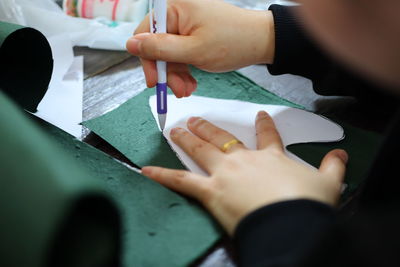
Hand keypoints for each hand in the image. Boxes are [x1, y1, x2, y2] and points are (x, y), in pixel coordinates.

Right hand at [126, 0, 274, 97]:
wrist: (261, 42)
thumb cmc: (234, 41)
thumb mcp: (193, 50)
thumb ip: (160, 49)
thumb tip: (130, 44)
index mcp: (175, 8)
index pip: (146, 33)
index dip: (148, 60)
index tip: (156, 82)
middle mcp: (178, 13)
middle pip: (157, 46)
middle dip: (167, 72)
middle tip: (177, 91)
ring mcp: (186, 24)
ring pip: (169, 54)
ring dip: (176, 75)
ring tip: (188, 89)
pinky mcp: (193, 34)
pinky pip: (180, 54)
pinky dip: (184, 70)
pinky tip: (192, 82)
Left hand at [142, 111, 347, 234]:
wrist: (288, 221)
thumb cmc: (305, 204)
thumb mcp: (328, 184)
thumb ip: (333, 167)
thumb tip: (341, 155)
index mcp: (271, 157)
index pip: (268, 136)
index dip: (264, 125)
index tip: (260, 117)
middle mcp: (244, 160)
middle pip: (223, 137)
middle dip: (208, 126)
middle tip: (196, 118)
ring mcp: (224, 173)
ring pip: (200, 150)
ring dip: (186, 139)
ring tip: (174, 130)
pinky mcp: (210, 191)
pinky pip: (181, 181)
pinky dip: (163, 175)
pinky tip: (146, 170)